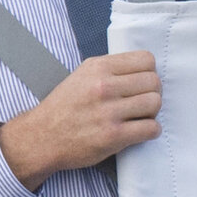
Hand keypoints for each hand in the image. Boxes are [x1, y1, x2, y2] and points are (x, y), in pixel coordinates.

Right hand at [0, 50, 160, 186]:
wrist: (41, 137)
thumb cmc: (65, 107)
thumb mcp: (82, 76)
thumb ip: (111, 70)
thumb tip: (145, 69)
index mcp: (97, 68)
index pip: (146, 59)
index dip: (149, 72)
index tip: (141, 83)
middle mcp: (103, 86)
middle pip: (154, 82)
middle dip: (152, 92)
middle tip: (141, 103)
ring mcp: (108, 111)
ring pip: (155, 103)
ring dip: (152, 112)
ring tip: (139, 117)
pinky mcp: (113, 135)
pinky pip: (152, 128)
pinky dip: (151, 131)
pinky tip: (139, 131)